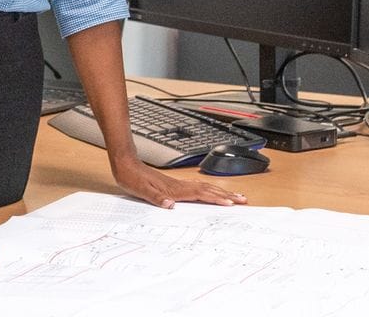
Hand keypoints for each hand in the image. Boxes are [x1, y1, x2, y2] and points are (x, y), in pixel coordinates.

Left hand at [112, 158, 247, 208]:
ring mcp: (178, 184)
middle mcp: (179, 185)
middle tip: (243, 200)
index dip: (216, 199)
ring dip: (221, 192)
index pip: (200, 194)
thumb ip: (155, 198)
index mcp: (174, 189)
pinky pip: (198, 187)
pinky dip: (210, 190)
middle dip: (227, 195)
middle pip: (209, 190)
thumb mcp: (140, 190)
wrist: (125, 162)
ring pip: (205, 187)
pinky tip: (212, 192)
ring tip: (235, 196)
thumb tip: (170, 205)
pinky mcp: (174, 184)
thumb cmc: (131, 177)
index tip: (231, 203)